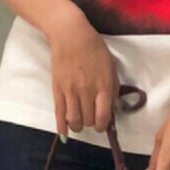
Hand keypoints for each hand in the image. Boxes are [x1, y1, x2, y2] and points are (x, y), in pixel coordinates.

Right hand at [45, 2, 117, 135]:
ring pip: (74, 120)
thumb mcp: (111, 66)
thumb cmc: (94, 48)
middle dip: (91, 124)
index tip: (102, 126)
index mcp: (103, 86)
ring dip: (78, 126)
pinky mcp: (57, 89)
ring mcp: (70, 91)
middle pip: (88, 120)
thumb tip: (111, 107)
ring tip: (79, 123)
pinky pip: (59, 113)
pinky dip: (61, 127)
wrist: (70, 35)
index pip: (103, 116)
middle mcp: (87, 91)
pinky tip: (63, 134)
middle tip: (91, 118)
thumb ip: (113, 87)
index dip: (103, 126)